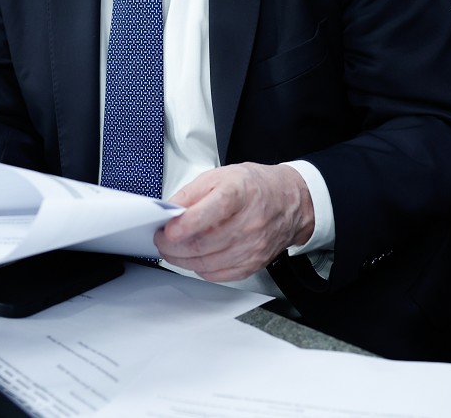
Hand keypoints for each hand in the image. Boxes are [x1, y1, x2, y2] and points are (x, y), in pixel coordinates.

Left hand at [154, 163, 313, 282]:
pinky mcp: (252, 264)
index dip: (183, 226)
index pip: (208, 214)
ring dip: (182, 259)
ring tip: (173, 249)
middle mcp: (249, 223)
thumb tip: (169, 210)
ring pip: (206, 264)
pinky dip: (199, 268)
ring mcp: (252, 247)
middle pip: (202, 244)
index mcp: (239, 194)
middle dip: (173, 246)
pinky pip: (217, 275)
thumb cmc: (255, 187)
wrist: (289, 202)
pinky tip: (195, 257)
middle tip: (161, 240)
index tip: (166, 230)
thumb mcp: (220, 175)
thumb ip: (191, 193)